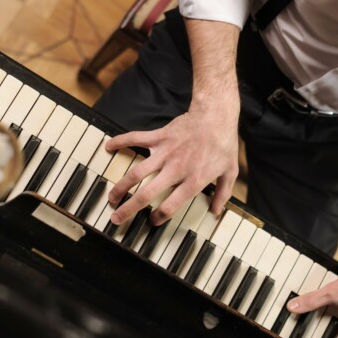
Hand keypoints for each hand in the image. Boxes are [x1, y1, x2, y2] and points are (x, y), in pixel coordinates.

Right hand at [106, 91, 239, 225]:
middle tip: (116, 218)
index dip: (158, 217)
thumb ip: (222, 194)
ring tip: (111, 197)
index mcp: (192, 181)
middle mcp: (175, 170)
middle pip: (146, 194)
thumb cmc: (224, 144)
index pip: (170, 206)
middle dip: (128, 209)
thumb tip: (216, 211)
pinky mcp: (159, 137)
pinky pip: (136, 139)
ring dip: (120, 186)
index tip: (152, 221)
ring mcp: (165, 153)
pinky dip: (120, 141)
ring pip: (136, 173)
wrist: (215, 115)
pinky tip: (108, 147)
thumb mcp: (230, 172)